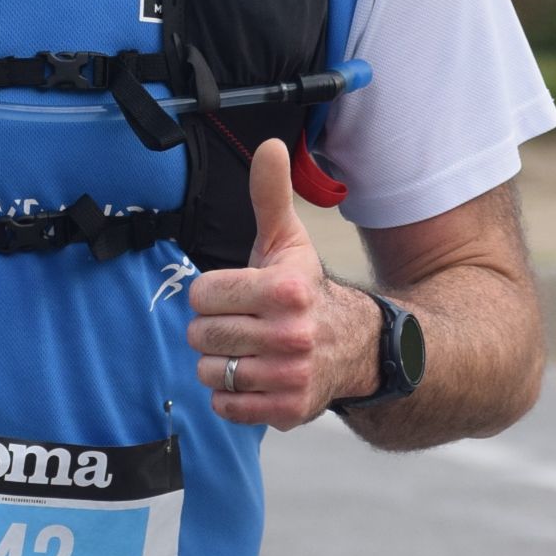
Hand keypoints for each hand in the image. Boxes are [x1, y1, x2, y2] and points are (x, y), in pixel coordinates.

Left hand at [185, 136, 378, 428]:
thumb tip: (269, 145)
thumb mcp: (288, 241)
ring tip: (248, 350)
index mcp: (285, 290)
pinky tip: (254, 376)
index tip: (236, 294)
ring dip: (220, 363)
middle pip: (201, 335)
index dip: (212, 294)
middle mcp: (291, 335)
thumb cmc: (306, 291)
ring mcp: (289, 376)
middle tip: (242, 323)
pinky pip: (225, 406)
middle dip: (214, 328)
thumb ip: (270, 194)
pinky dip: (231, 395)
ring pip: (210, 372)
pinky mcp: (286, 410)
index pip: (202, 294)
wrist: (354, 347)